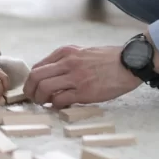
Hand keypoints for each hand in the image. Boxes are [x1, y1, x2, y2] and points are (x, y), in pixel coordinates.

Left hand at [23, 45, 141, 108]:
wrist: (128, 63)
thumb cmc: (107, 59)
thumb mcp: (82, 52)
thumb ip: (65, 60)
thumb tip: (50, 75)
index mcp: (65, 52)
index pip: (38, 66)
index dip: (31, 80)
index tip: (33, 88)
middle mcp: (67, 62)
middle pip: (36, 76)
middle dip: (30, 90)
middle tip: (33, 99)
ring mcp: (75, 77)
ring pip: (44, 88)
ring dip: (40, 99)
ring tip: (45, 103)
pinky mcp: (84, 91)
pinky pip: (60, 100)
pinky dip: (55, 105)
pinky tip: (59, 106)